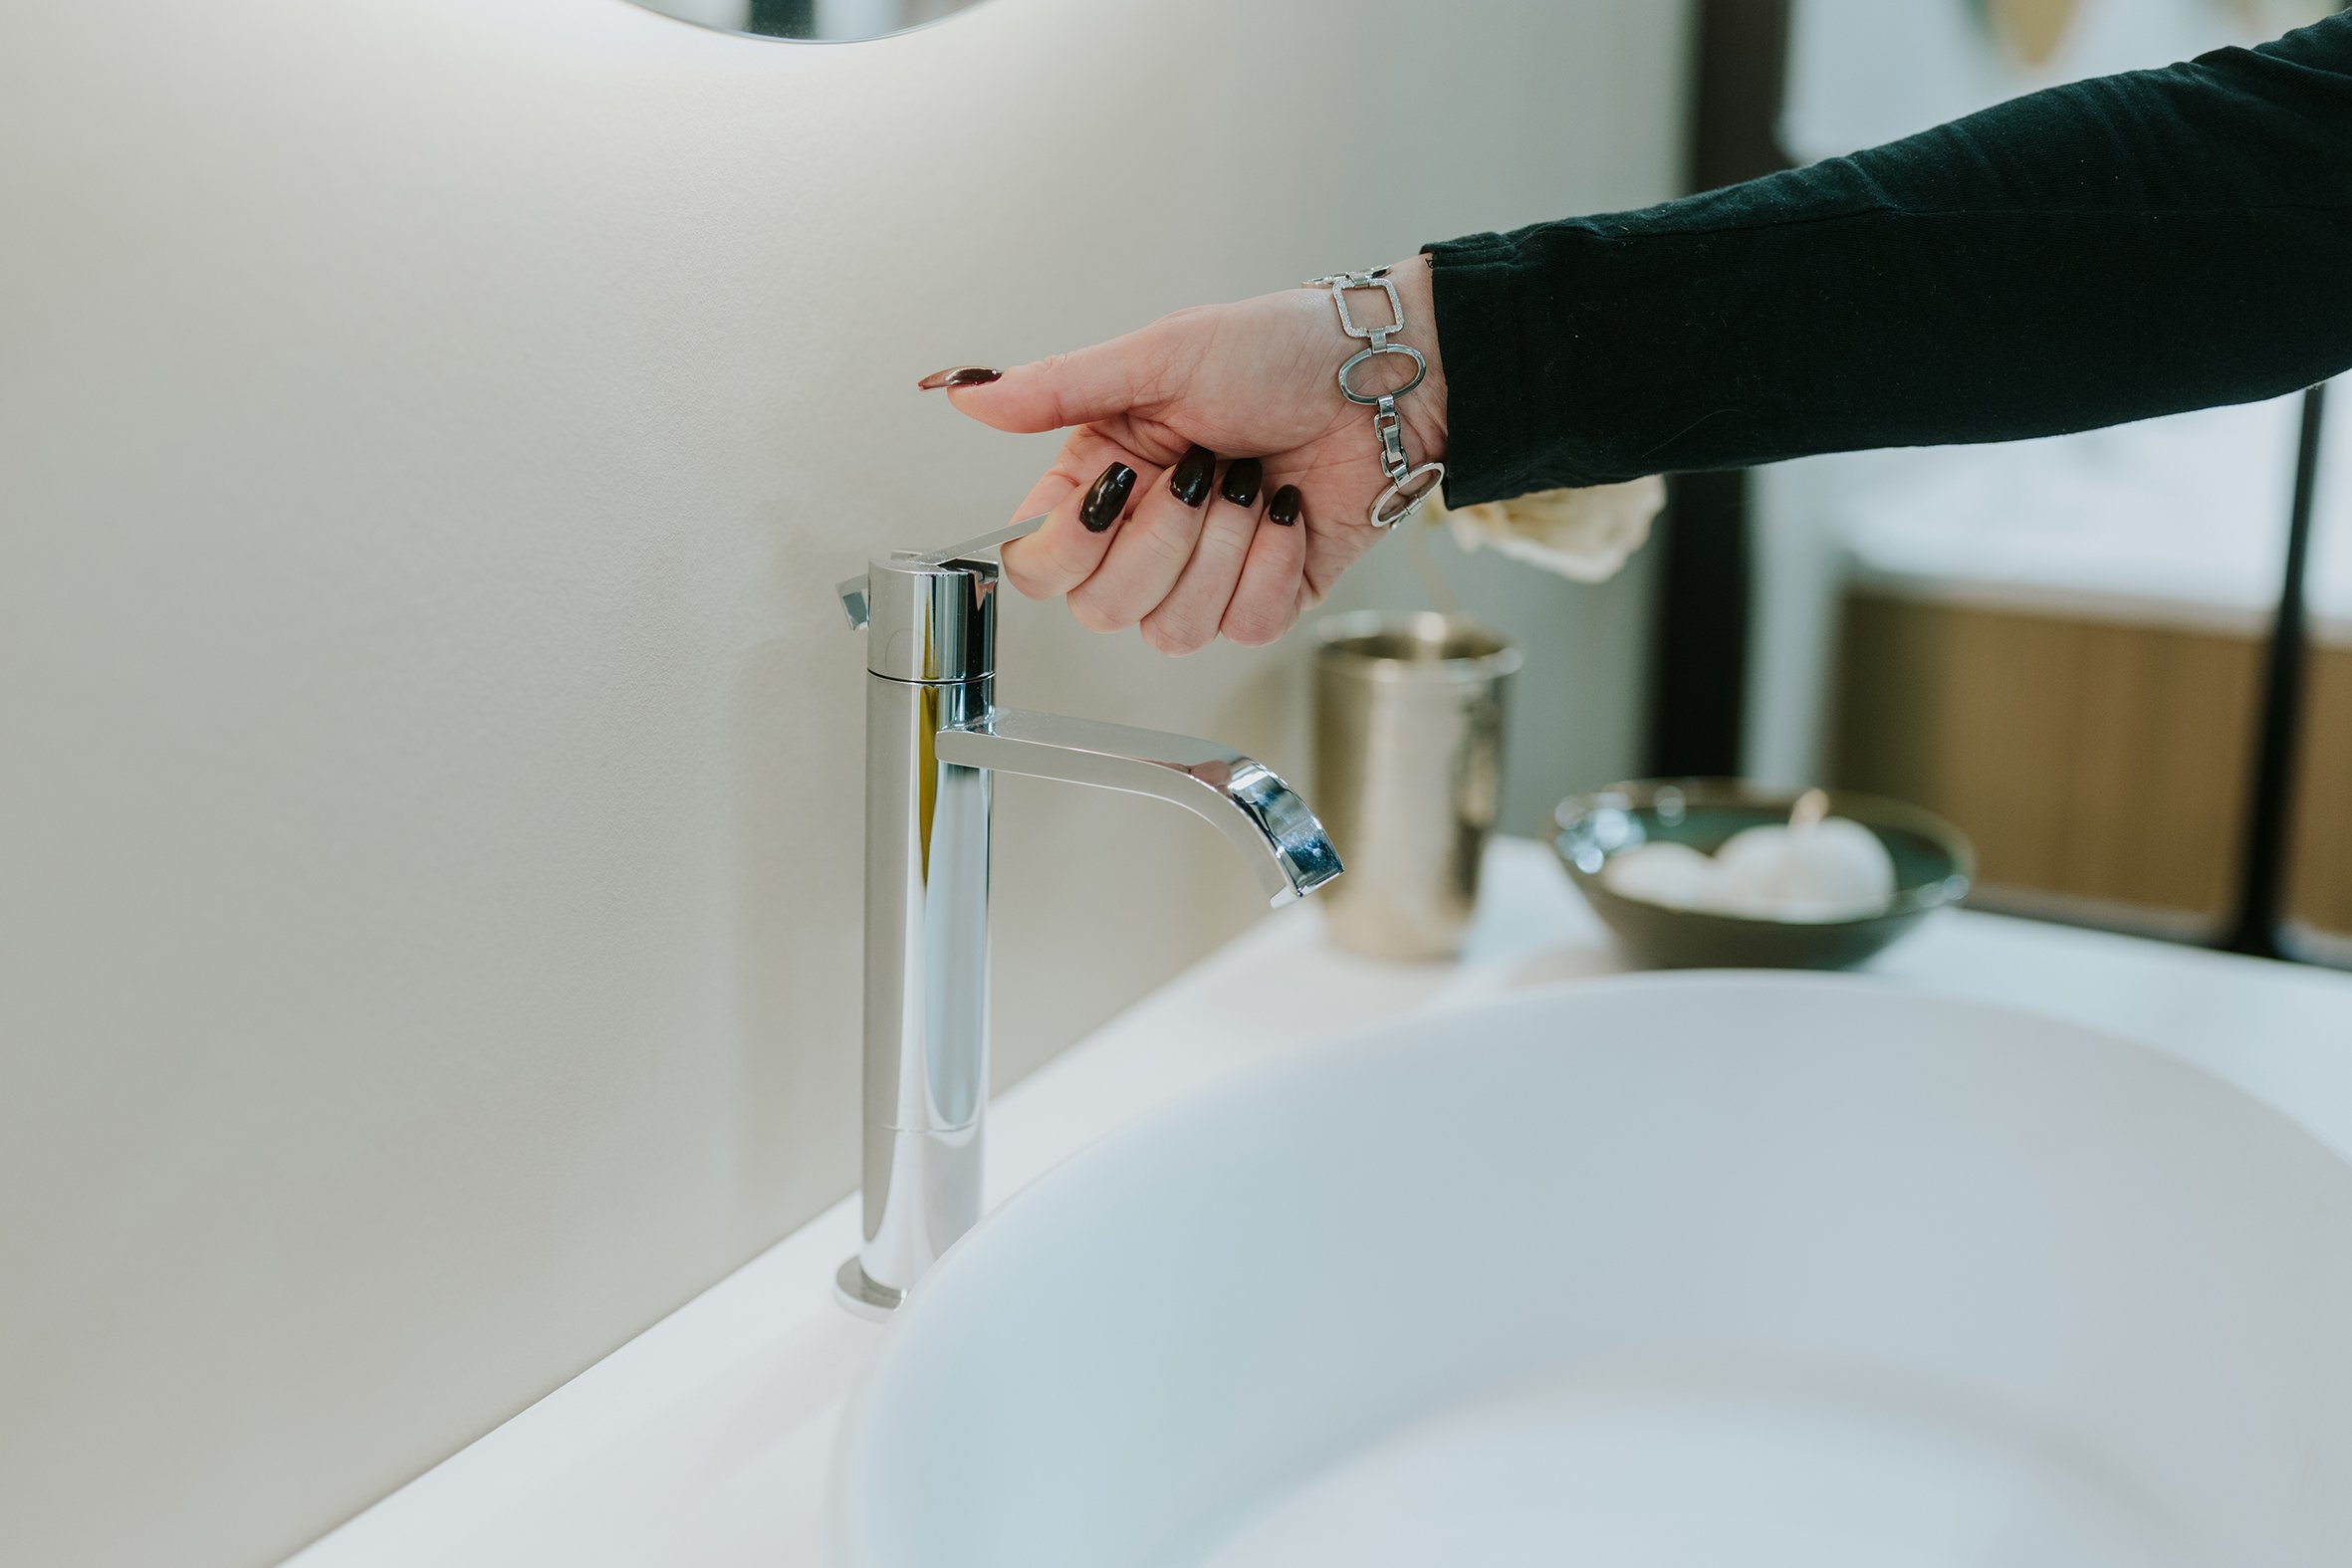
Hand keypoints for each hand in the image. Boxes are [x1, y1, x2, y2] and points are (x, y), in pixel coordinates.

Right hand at [921, 255, 1447, 652]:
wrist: (1382, 378)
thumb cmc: (1279, 350)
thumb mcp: (1160, 355)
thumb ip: (1058, 388)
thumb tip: (964, 392)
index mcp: (1099, 482)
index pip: (1038, 567)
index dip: (1068, 545)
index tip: (1119, 481)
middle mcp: (1142, 538)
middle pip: (1102, 610)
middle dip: (1163, 539)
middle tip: (1202, 469)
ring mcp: (1204, 577)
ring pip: (1173, 631)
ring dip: (1221, 550)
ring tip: (1248, 483)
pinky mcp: (1266, 600)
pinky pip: (1244, 627)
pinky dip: (1272, 564)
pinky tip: (1285, 512)